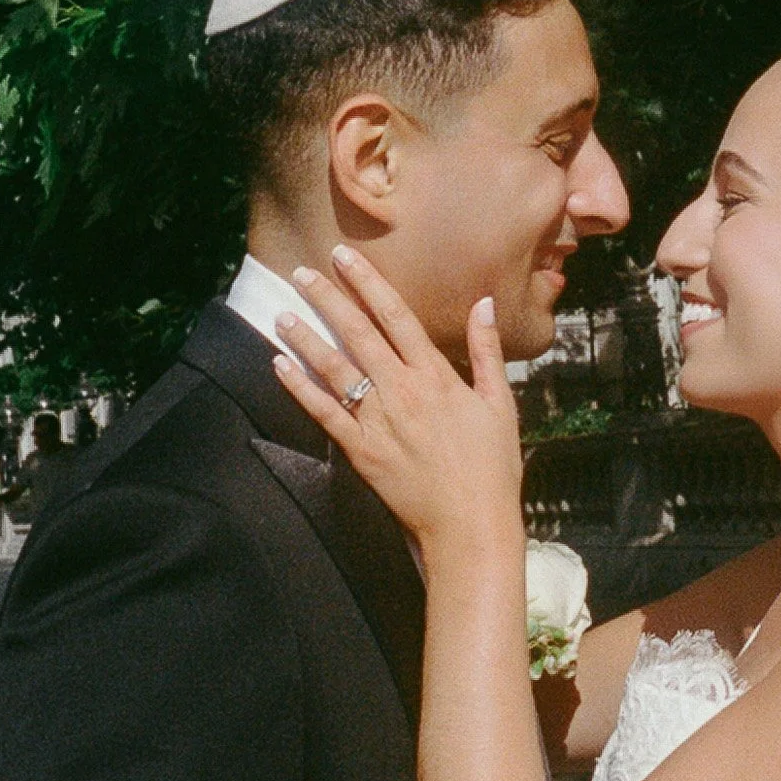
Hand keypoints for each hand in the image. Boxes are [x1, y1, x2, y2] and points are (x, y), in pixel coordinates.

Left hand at [274, 248, 521, 554]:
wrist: (471, 524)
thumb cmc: (492, 466)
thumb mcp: (500, 402)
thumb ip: (486, 350)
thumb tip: (484, 303)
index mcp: (435, 375)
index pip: (395, 315)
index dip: (367, 282)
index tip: (344, 257)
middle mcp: (402, 390)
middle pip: (357, 333)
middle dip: (327, 298)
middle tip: (300, 271)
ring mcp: (378, 421)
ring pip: (334, 368)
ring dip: (305, 337)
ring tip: (281, 311)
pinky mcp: (361, 451)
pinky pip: (324, 413)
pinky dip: (299, 387)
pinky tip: (279, 365)